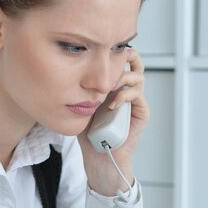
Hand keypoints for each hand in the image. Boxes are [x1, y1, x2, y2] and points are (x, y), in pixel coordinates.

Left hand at [77, 48, 148, 195]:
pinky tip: (113, 104)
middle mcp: (126, 91)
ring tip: (110, 85)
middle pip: (134, 63)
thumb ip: (80, 90)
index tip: (101, 50)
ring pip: (138, 77)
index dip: (113, 53)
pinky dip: (125, 96)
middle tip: (111, 59)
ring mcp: (134, 101)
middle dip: (124, 57)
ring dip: (123, 77)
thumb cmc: (89, 135)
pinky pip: (138, 96)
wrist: (99, 157)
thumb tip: (67, 71)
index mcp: (113, 86)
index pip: (119, 62)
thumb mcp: (81, 106)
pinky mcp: (141, 113)